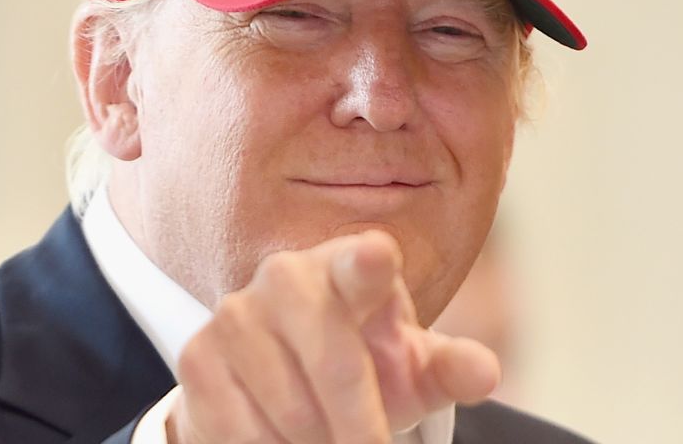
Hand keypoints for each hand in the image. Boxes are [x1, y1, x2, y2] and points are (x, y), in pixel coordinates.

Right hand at [167, 230, 499, 443]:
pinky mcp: (198, 358)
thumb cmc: (360, 366)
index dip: (369, 263)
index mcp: (350, 267)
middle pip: (337, 365)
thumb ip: (446, 369)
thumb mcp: (408, 370)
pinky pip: (244, 433)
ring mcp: (236, 315)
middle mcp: (287, 277)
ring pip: (293, 413)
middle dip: (363, 431)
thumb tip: (484, 370)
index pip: (363, 263)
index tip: (378, 257)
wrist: (279, 383)